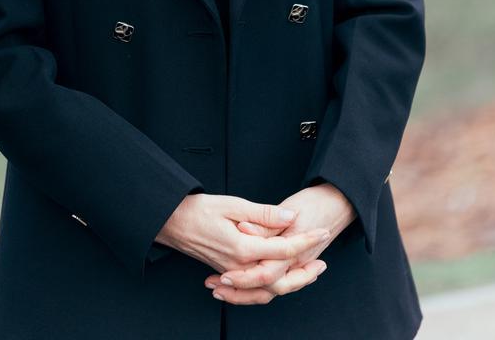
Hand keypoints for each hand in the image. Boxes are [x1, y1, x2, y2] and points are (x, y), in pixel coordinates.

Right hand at [204, 183, 355, 304]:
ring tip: (307, 273)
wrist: (172, 222)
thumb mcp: (233, 204)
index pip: (283, 249)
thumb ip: (264, 214)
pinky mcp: (227, 273)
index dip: (306, 240)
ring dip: (290, 284)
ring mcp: (232, 273)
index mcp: (243, 248)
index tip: (322, 231)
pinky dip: (269, 289)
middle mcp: (239, 266)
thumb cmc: (198, 210)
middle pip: (279, 280)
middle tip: (322, 263)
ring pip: (267, 290)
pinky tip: (277, 280)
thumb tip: (290, 216)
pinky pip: (253, 290)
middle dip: (304, 273)